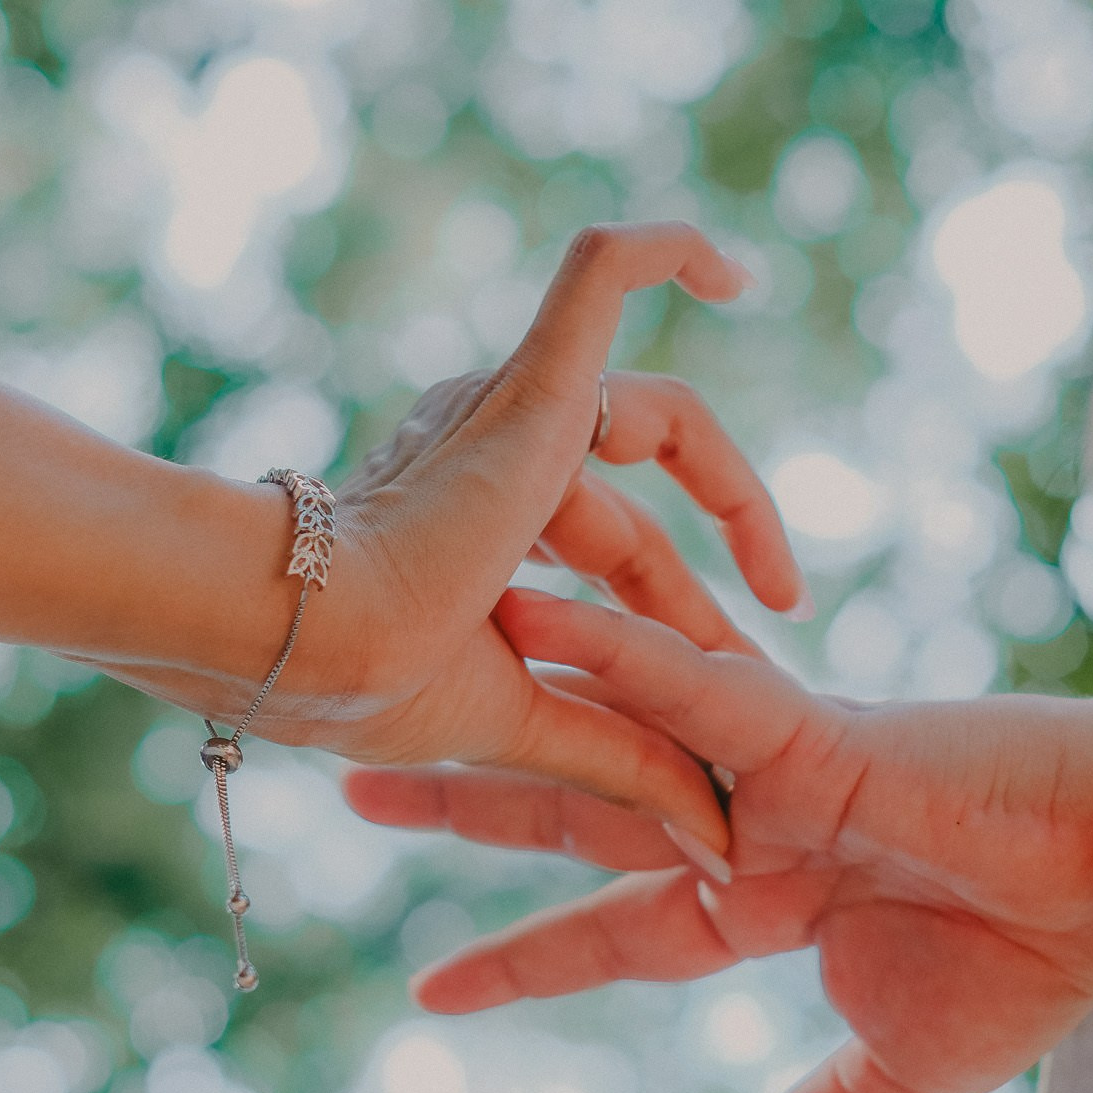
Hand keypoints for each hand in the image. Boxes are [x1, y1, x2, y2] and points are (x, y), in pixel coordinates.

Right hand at [96, 224, 802, 852]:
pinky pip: (600, 275)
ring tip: (779, 592)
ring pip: (652, 423)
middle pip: (635, 519)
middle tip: (760, 666)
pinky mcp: (529, 382)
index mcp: (476, 522)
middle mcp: (490, 451)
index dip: (680, 615)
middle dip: (699, 602)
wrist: (312, 639)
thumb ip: (622, 757)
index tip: (741, 671)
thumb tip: (714, 838)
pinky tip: (731, 267)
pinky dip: (661, 254)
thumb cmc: (375, 681)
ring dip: (731, 503)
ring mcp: (509, 406)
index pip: (613, 552)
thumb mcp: (530, 723)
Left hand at [346, 591, 1092, 1092]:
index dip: (523, 959)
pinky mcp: (810, 729)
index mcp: (756, 900)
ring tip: (419, 660)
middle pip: (577, 806)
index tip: (435, 991)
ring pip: (612, 728)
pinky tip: (534, 624)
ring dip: (513, 696)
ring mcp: (767, 769)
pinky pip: (693, 689)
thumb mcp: (890, 1085)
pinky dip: (616, 656)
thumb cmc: (1027, 968)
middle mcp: (741, 822)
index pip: (611, 930)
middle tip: (358, 782)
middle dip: (470, 801)